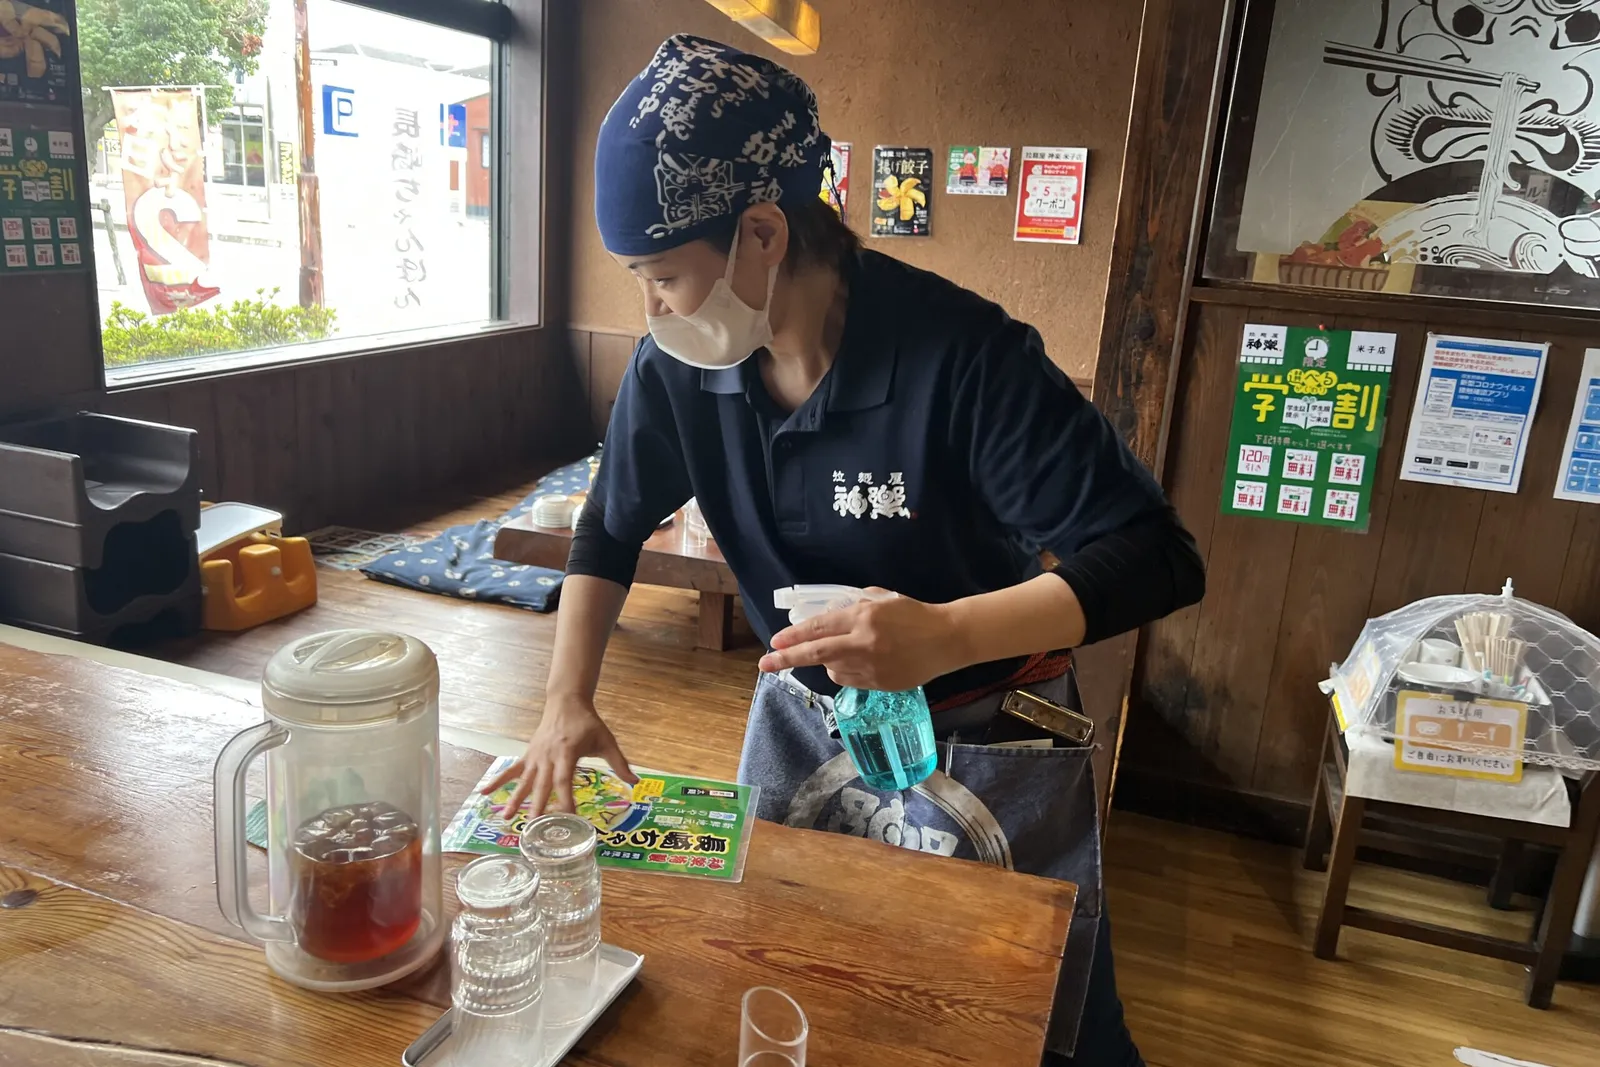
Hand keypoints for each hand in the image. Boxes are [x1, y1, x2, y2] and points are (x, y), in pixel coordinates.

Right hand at [482, 695, 637, 818]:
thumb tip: (636, 783)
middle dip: (537, 806)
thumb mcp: (606, 741)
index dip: (565, 798)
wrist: (566, 700)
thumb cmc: (588, 722)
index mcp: (567, 753)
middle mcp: (548, 756)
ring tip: (506, 818)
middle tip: (533, 827)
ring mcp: (535, 756)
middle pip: (541, 785)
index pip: (565, 780)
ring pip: (523, 781)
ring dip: (514, 799)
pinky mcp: (528, 754)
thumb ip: (619, 763)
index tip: (568, 816)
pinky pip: (511, 769)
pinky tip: (484, 792)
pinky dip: (498, 780)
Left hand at [758, 588, 968, 689]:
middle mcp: (862, 643)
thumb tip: (826, 615)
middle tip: (765, 664)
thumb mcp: (881, 599)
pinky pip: (849, 680)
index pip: (819, 627)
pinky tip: (858, 661)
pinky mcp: (879, 684)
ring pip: (832, 669)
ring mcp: (871, 667)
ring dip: (826, 662)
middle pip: (816, 653)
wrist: (947, 639)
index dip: (794, 635)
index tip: (775, 642)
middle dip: (786, 658)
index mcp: (863, 617)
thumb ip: (853, 605)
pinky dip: (844, 671)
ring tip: (843, 651)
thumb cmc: (914, 613)